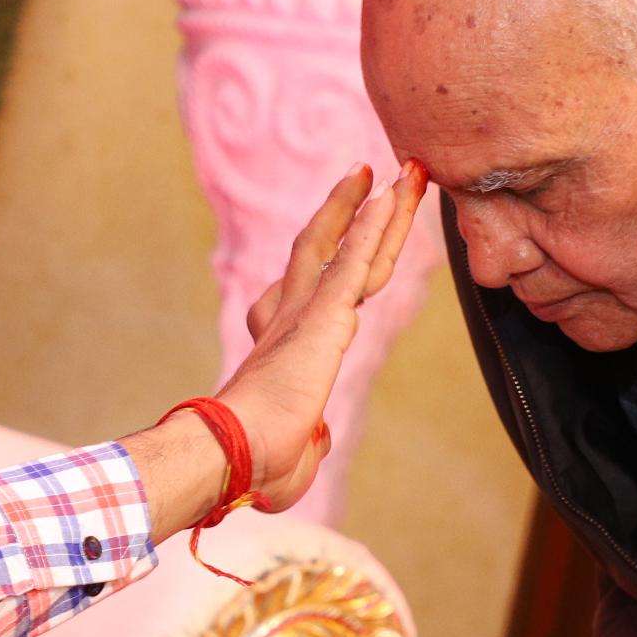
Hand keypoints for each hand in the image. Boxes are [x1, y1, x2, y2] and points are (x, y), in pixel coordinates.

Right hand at [221, 161, 427, 509]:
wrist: (238, 454)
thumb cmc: (257, 465)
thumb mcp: (292, 454)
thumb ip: (306, 439)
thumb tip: (313, 444)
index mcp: (280, 346)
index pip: (314, 293)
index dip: (336, 260)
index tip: (346, 237)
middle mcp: (288, 317)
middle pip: (329, 250)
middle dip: (354, 213)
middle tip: (377, 178)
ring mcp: (306, 312)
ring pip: (347, 246)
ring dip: (374, 207)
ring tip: (399, 172)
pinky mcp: (322, 316)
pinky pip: (353, 262)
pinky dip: (370, 227)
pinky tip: (388, 195)